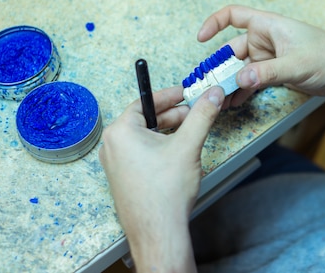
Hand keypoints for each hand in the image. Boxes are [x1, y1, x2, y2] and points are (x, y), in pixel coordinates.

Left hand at [99, 86, 223, 271]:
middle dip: (172, 116)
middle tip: (194, 114)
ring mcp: (115, 164)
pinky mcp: (122, 178)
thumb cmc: (165, 192)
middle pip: (145, 119)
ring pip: (144, 137)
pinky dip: (158, 148)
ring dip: (167, 132)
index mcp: (120, 132)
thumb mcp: (188, 145)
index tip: (185, 93)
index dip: (169, 96)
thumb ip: (201, 115)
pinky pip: (140, 153)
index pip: (145, 102)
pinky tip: (175, 155)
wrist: (158, 231)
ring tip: (188, 135)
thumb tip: (213, 94)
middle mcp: (112, 146)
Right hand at [198, 5, 324, 105]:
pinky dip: (242, 90)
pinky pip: (252, 80)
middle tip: (207, 86)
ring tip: (218, 100)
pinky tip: (233, 102)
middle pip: (232, 50)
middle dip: (219, 67)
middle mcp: (265, 39)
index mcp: (268, 26)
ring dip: (229, 83)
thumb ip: (268, 72)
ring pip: (240, 68)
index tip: (201, 39)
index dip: (214, 23)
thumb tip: (240, 79)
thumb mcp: (297, 65)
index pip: (234, 15)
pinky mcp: (274, 72)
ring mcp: (268, 57)